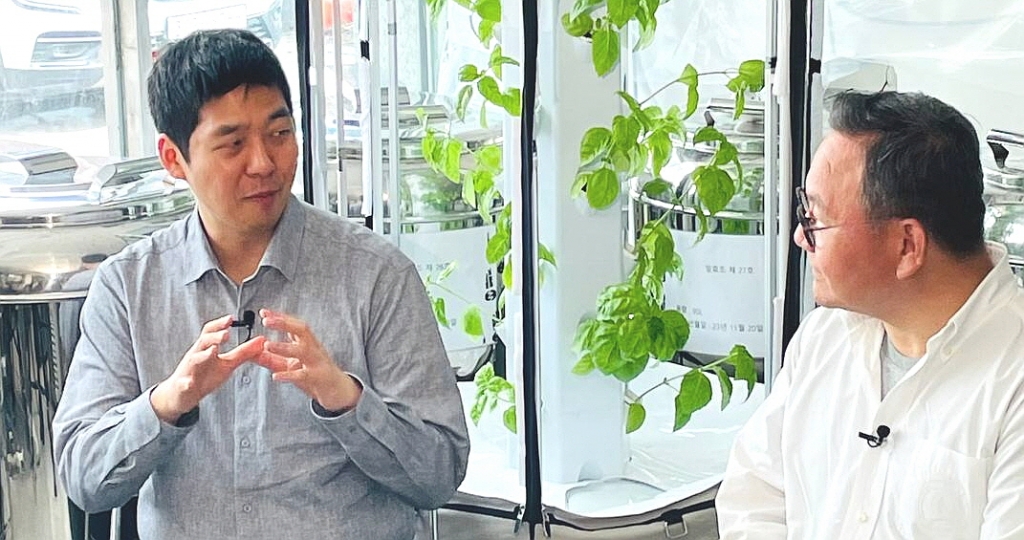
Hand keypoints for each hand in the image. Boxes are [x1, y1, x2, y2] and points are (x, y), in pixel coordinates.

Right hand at [151, 314, 266, 423]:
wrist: (183, 394)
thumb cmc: (205, 376)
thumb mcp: (227, 363)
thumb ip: (244, 352)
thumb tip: (262, 340)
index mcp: (206, 348)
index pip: (211, 332)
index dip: (220, 324)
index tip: (231, 318)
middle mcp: (196, 355)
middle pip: (203, 342)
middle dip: (214, 337)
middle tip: (226, 334)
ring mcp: (188, 370)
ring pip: (194, 359)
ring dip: (203, 354)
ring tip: (213, 350)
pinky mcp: (183, 386)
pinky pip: (184, 384)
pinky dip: (186, 382)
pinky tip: (189, 383)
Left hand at [254, 308, 362, 412]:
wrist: (337, 391)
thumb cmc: (314, 375)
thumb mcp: (291, 365)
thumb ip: (271, 358)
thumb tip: (251, 352)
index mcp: (307, 343)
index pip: (293, 325)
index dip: (279, 317)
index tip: (264, 313)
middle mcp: (313, 349)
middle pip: (302, 330)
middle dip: (284, 323)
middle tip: (267, 321)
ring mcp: (317, 362)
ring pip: (303, 350)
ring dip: (284, 347)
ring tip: (268, 345)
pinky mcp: (318, 377)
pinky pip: (304, 375)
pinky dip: (289, 375)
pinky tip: (276, 376)